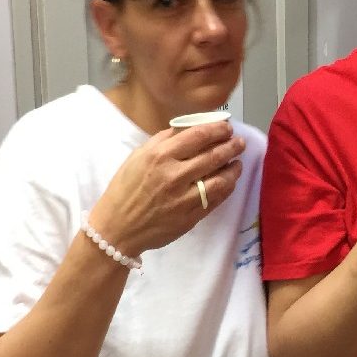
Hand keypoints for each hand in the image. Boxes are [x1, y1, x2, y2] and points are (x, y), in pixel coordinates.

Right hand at [89, 121, 245, 255]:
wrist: (117, 228)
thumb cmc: (125, 190)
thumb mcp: (138, 157)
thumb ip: (163, 141)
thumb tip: (188, 129)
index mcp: (159, 156)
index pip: (198, 136)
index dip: (217, 129)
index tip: (226, 127)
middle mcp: (174, 175)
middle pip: (213, 155)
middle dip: (231, 146)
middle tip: (239, 142)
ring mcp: (184, 197)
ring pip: (221, 179)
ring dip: (234, 168)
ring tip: (238, 162)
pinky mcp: (191, 216)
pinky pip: (216, 199)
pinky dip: (227, 188)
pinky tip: (229, 181)